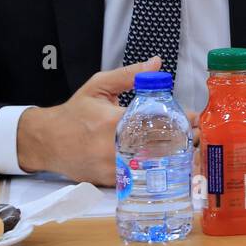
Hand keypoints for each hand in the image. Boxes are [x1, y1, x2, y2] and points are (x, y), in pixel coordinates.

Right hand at [16, 56, 198, 185]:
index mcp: (111, 122)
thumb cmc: (75, 112)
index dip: (180, 122)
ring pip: (150, 167)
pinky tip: (169, 165)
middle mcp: (111, 148)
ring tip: (190, 151)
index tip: (196, 119)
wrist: (46, 141)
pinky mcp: (109, 182)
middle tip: (200, 136)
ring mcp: (110, 168)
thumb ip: (130, 75)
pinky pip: (138, 178)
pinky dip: (154, 172)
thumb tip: (158, 63)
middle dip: (183, 142)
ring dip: (172, 159)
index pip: (155, 123)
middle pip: (158, 148)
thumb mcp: (99, 86)